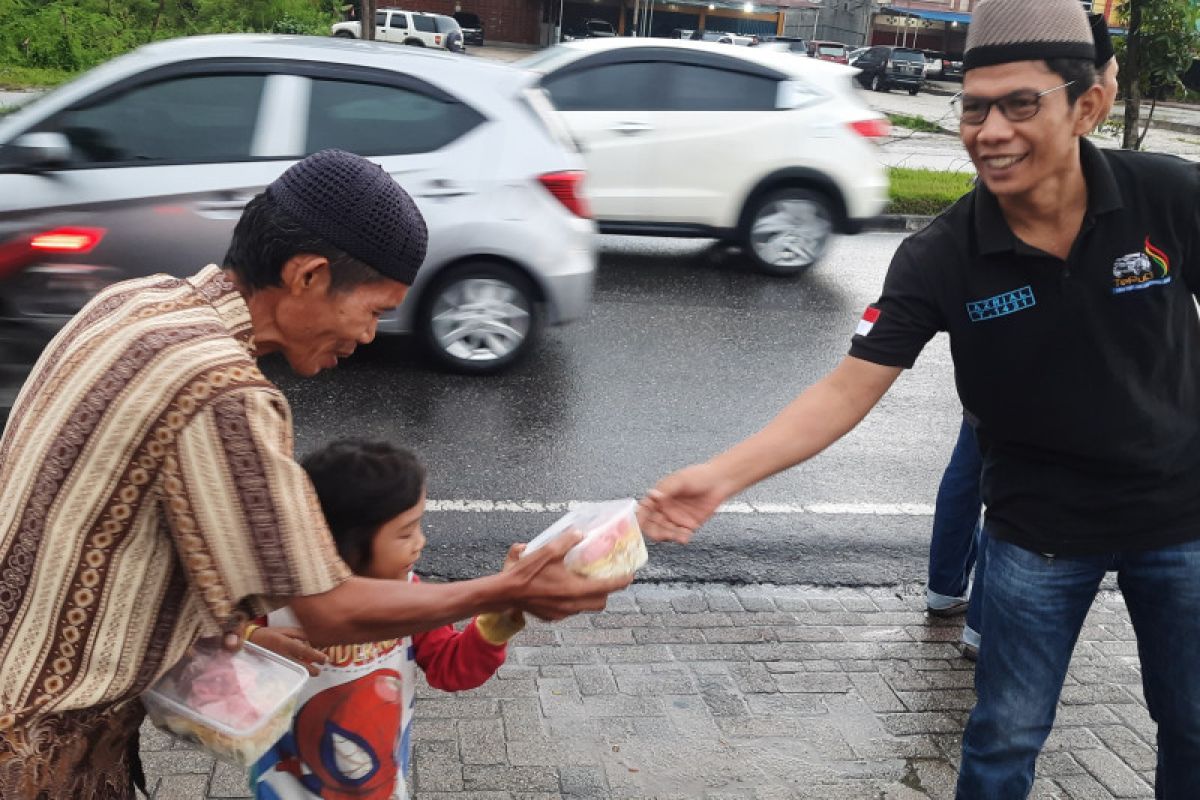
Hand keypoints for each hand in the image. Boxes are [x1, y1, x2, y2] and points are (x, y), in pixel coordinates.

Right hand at [248, 626, 328, 675]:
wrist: (249, 641)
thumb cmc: (269, 634)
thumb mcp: (285, 630)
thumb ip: (301, 634)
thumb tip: (315, 640)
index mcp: (285, 644)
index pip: (304, 651)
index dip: (316, 656)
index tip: (324, 659)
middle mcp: (282, 656)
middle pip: (301, 667)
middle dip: (313, 671)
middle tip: (320, 670)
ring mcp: (278, 664)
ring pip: (295, 672)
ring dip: (305, 672)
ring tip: (312, 671)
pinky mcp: (273, 670)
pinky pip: (288, 674)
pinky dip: (295, 673)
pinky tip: (299, 671)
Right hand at [504, 532, 631, 620]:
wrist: (505, 593)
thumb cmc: (525, 573)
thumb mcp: (546, 551)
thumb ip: (565, 541)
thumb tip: (579, 533)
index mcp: (574, 589)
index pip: (607, 587)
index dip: (622, 581)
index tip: (630, 575)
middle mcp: (571, 605)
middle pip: (600, 603)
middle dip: (607, 592)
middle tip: (606, 579)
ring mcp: (562, 614)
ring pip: (585, 608)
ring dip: (589, 597)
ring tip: (584, 583)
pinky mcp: (552, 617)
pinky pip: (570, 610)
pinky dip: (573, 601)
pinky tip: (563, 590)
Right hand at [638, 462, 732, 542]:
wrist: (720, 482)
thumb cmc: (699, 476)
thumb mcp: (680, 480)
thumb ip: (666, 489)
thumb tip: (652, 495)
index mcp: (659, 496)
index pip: (644, 509)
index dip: (640, 517)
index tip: (639, 524)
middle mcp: (665, 509)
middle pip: (652, 525)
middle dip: (654, 531)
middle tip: (660, 534)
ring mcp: (675, 518)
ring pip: (665, 532)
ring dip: (669, 535)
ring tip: (678, 535)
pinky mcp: (687, 525)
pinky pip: (680, 535)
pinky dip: (680, 537)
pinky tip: (685, 536)